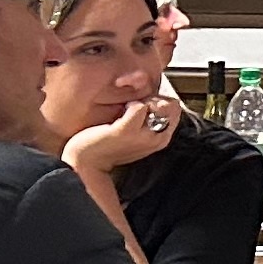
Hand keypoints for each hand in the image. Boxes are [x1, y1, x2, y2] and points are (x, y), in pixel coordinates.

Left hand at [64, 93, 183, 178]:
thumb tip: (157, 100)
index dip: (163, 102)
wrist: (85, 164)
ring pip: (159, 104)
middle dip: (156, 99)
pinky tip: (121, 112)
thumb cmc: (108, 148)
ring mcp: (144, 136)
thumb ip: (150, 119)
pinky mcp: (127, 131)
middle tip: (137, 108)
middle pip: (172, 105)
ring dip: (144, 101)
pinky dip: (130, 104)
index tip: (147, 107)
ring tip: (129, 110)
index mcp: (162, 140)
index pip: (177, 110)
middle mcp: (157, 139)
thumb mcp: (137, 135)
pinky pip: (139, 106)